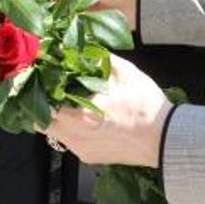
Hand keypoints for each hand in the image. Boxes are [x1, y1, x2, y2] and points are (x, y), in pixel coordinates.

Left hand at [45, 54, 171, 166]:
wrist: (166, 139)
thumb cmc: (145, 106)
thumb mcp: (124, 72)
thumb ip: (99, 56)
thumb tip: (82, 46)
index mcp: (79, 115)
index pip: (42, 105)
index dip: (38, 91)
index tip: (41, 79)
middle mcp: (74, 137)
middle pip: (42, 123)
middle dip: (43, 106)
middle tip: (52, 90)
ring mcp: (81, 150)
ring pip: (55, 134)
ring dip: (57, 118)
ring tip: (69, 101)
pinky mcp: (90, 158)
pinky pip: (71, 142)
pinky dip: (71, 130)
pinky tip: (85, 118)